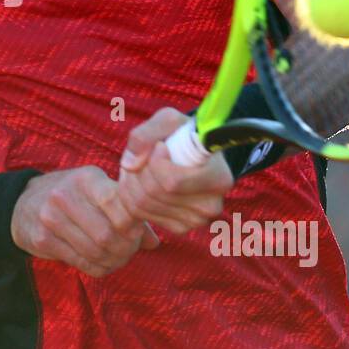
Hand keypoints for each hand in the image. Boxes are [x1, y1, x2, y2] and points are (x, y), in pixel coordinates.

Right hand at [11, 166, 159, 277]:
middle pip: (108, 234)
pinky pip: (81, 263)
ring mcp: (50, 218)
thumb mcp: (97, 191)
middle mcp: (65, 195)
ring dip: (114, 260)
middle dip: (126, 248)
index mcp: (86, 179)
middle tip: (130, 250)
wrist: (23, 203)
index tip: (137, 232)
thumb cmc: (72, 195)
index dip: (134, 224)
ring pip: (96, 251)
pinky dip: (99, 268)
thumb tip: (154, 241)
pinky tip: (103, 263)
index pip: (118, 204)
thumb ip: (127, 212)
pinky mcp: (42, 239)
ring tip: (118, 258)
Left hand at [119, 107, 233, 233]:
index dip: (155, 162)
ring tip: (144, 167)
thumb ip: (145, 134)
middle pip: (153, 194)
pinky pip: (142, 215)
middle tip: (145, 156)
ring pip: (143, 205)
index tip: (160, 145)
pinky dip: (133, 197)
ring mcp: (196, 220)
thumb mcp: (168, 120)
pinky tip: (144, 182)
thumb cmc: (183, 135)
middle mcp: (211, 205)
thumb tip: (130, 164)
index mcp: (218, 178)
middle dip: (138, 171)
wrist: (191, 154)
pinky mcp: (180, 227)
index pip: (172, 182)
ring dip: (132, 182)